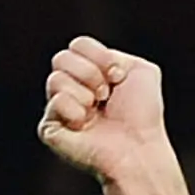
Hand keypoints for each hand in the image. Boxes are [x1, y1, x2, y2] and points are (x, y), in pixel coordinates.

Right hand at [38, 37, 174, 186]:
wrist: (140, 150)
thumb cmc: (143, 117)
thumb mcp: (142, 72)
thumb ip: (118, 54)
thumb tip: (93, 63)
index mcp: (90, 73)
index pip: (79, 45)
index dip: (100, 57)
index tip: (118, 77)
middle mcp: (71, 88)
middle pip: (61, 58)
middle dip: (90, 74)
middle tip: (106, 96)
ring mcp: (59, 108)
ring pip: (55, 79)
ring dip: (85, 94)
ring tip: (98, 111)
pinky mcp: (51, 128)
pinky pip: (56, 102)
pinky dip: (74, 110)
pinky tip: (85, 125)